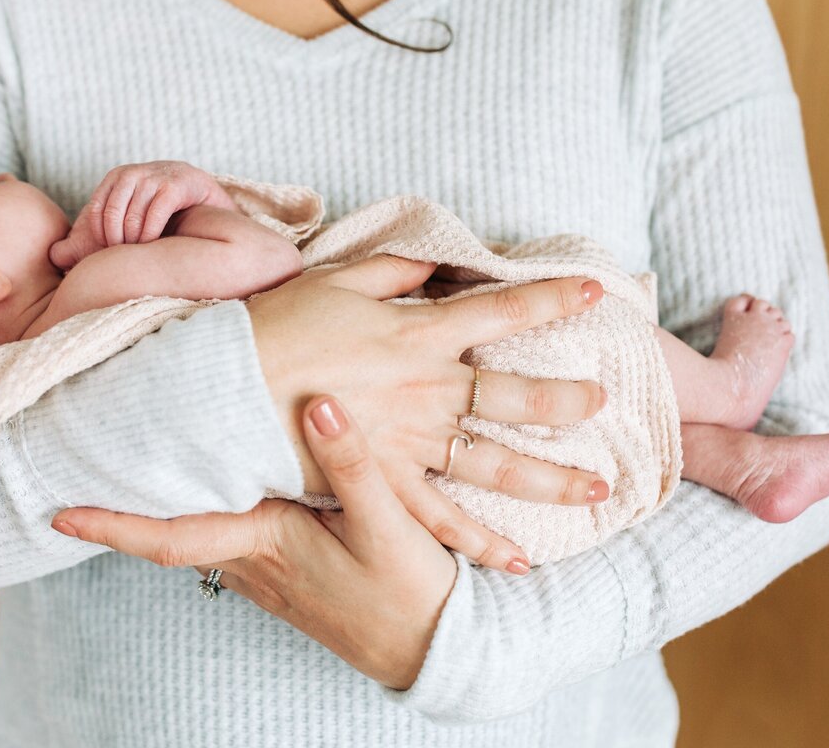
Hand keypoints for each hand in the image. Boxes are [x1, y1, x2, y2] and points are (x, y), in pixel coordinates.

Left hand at [50, 160, 236, 268]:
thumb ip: (89, 241)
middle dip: (115, 241)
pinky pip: (158, 207)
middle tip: (125, 257)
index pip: (95, 210)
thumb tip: (54, 256)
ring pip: (134, 211)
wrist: (209, 208)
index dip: (98, 239)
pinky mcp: (180, 181)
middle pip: (111, 212)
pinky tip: (155, 243)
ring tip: (140, 252)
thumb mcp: (124, 228)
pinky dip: (152, 231)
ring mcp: (158, 174)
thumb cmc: (162, 223)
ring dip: (134, 238)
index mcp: (116, 179)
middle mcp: (134, 172)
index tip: (110, 256)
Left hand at [52, 395, 457, 689]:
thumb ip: (352, 466)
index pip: (168, 536)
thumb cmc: (407, 594)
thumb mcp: (388, 527)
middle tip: (82, 459)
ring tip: (134, 455)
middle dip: (123, 500)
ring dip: (161, 499)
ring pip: (199, 524)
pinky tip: (214, 471)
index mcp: (265, 543)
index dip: (110, 525)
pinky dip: (204, 500)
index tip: (58, 512)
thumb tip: (317, 403)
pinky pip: (230, 527)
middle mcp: (255, 558)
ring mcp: (269, 566)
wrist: (432, 647)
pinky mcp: (289, 564)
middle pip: (172, 525)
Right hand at [245, 254, 608, 571]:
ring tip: (598, 492)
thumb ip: (392, 273)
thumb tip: (433, 269)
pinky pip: (441, 519)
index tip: (596, 291)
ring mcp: (410, 443)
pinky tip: (517, 560)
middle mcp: (428, 389)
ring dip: (551, 479)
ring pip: (496, 464)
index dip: (553, 298)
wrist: (226, 390)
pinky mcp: (383, 485)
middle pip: (516, 396)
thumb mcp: (335, 282)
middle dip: (567, 399)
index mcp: (419, 334)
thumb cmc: (277, 328)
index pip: (502, 311)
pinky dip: (479, 542)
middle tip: (602, 402)